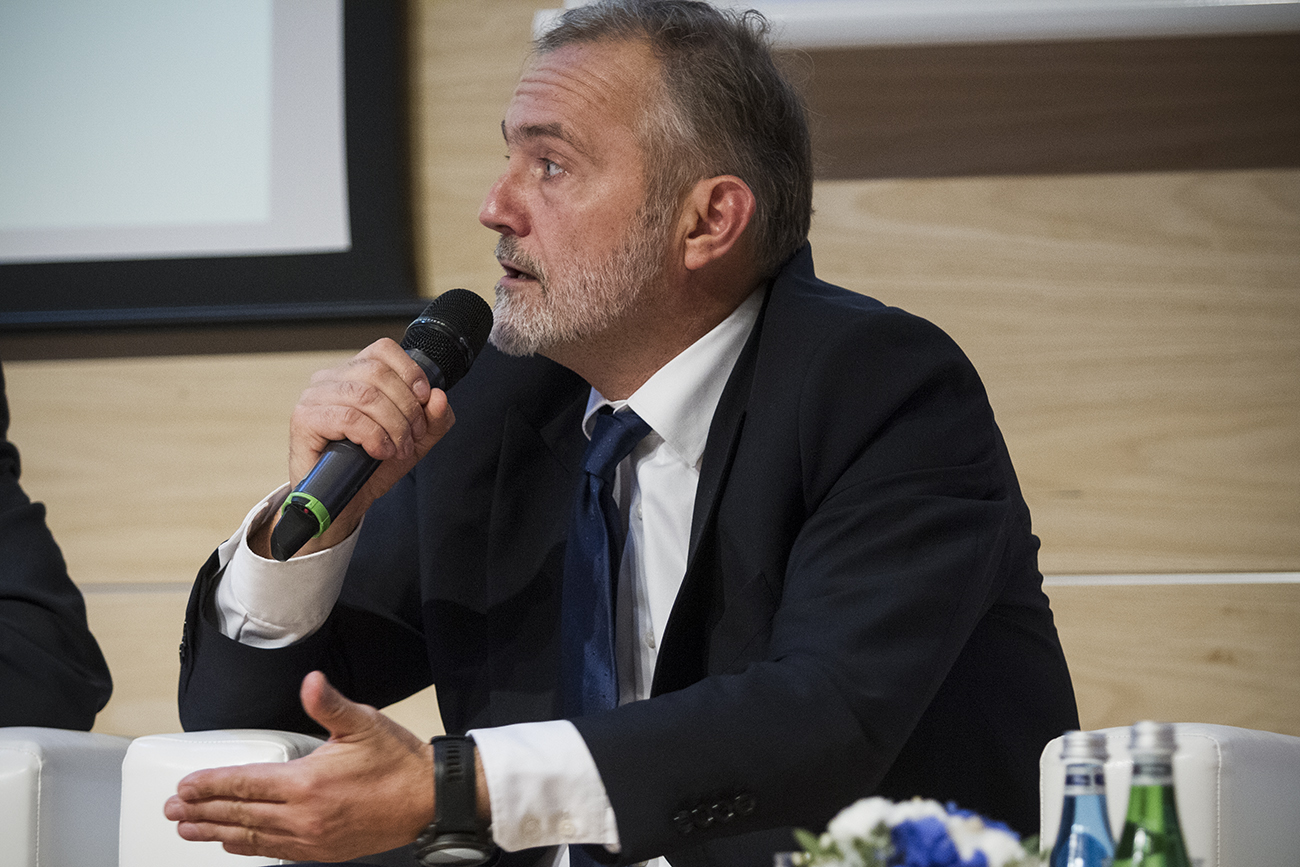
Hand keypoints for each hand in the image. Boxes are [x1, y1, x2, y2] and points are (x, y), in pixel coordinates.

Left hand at [164, 671, 434, 861]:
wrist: (427, 801)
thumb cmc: (397, 762)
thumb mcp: (364, 723)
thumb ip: (330, 704)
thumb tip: (310, 682)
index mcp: (307, 782)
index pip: (246, 783)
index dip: (211, 785)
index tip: (185, 787)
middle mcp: (302, 815)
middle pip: (239, 813)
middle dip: (202, 811)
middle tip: (173, 810)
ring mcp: (310, 838)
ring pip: (251, 837)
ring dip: (216, 832)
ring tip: (188, 830)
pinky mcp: (321, 852)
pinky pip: (274, 852)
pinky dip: (247, 847)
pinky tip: (233, 844)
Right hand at [257, 338, 456, 555]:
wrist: (343, 501)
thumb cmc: (370, 466)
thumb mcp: (414, 442)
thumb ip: (433, 420)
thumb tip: (438, 397)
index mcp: (355, 374)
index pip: (383, 349)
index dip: (410, 371)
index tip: (424, 399)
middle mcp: (331, 379)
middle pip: (378, 372)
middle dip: (407, 407)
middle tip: (412, 436)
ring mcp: (314, 397)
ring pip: (366, 395)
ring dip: (393, 425)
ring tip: (398, 448)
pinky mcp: (304, 419)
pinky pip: (348, 417)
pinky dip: (373, 436)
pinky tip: (379, 451)